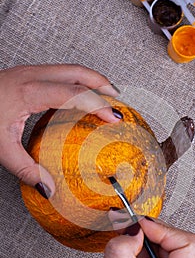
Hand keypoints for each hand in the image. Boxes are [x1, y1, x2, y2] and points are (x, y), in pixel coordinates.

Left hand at [0, 64, 119, 196]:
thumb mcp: (0, 148)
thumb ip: (26, 169)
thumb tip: (50, 189)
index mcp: (28, 91)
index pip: (74, 93)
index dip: (98, 104)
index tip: (114, 117)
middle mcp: (32, 76)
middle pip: (78, 72)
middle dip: (102, 84)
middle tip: (119, 100)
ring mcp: (29, 72)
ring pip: (70, 68)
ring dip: (91, 80)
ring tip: (106, 96)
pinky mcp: (26, 74)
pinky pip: (60, 72)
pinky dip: (77, 81)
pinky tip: (79, 96)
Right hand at [86, 218, 194, 257]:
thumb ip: (122, 251)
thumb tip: (132, 228)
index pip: (186, 245)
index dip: (164, 230)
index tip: (141, 226)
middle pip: (176, 239)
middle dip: (151, 229)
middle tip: (129, 226)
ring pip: (164, 240)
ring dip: (144, 233)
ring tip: (125, 235)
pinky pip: (152, 246)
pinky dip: (138, 240)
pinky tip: (127, 244)